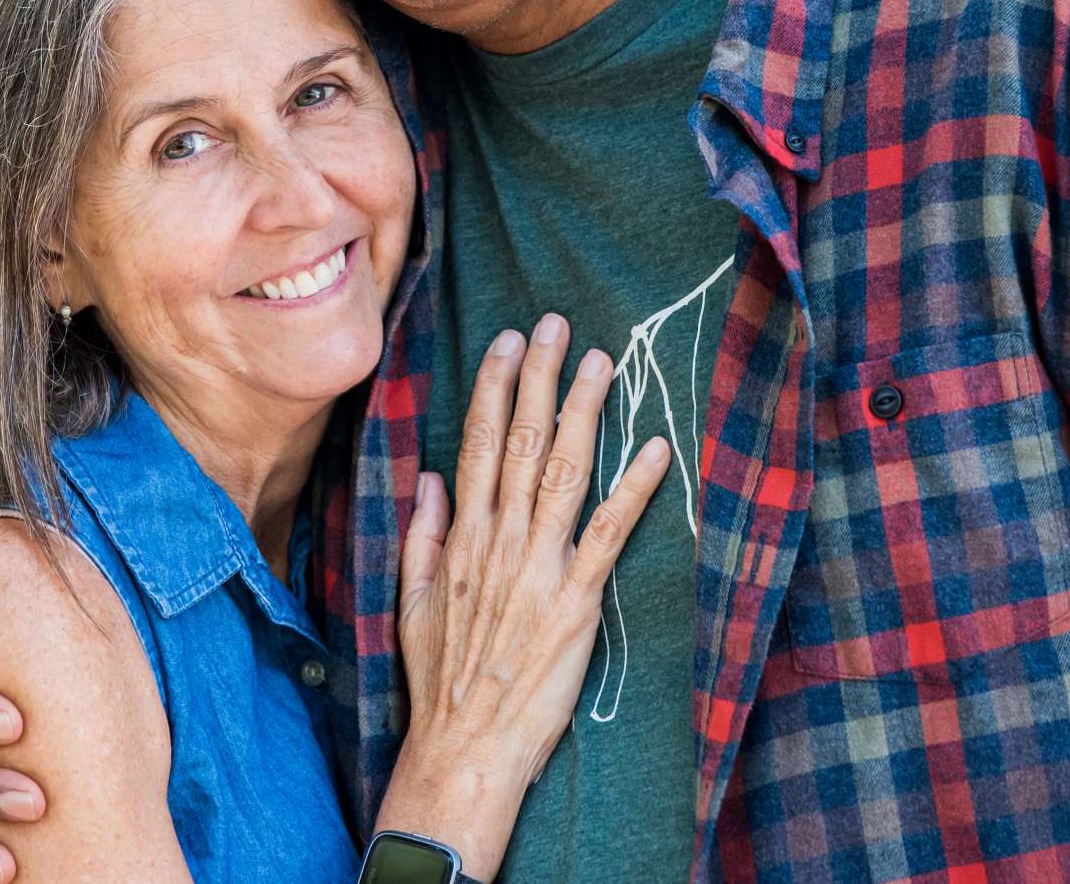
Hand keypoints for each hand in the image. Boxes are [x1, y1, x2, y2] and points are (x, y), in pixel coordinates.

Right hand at [375, 314, 670, 881]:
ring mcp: (540, 568)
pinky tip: (655, 449)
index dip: (494, 387)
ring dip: (582, 412)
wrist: (464, 746)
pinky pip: (609, 533)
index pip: (477, 443)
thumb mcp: (414, 603)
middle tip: (554, 324)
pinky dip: (634, 488)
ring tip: (599, 362)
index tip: (507, 343)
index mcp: (462, 538)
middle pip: (520, 441)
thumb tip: (429, 478)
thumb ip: (423, 536)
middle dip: (539, 378)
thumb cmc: (442, 680)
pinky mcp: (577, 601)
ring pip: (562, 471)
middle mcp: (500, 541)